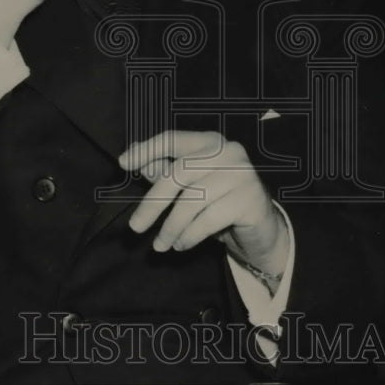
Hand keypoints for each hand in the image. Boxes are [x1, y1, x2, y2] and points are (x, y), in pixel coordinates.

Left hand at [120, 131, 288, 279]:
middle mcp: (228, 152)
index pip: (173, 139)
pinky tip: (181, 245)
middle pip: (179, 173)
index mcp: (211, 142)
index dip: (147, 150)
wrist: (261, 230)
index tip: (123, 163)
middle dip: (153, 203)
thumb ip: (164, 171)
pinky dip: (190, 235)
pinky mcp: (250, 199)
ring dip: (171, 227)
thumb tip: (133, 158)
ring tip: (160, 244)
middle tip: (135, 227)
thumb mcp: (190, 187)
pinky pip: (209, 219)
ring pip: (193, 200)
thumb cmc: (219, 203)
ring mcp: (242, 175)